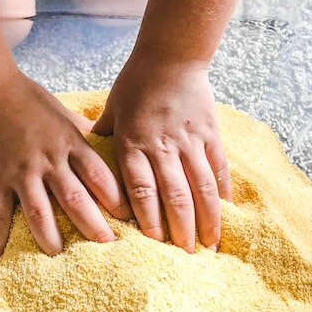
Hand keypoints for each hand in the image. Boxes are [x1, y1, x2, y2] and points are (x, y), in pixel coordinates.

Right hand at [0, 71, 131, 257]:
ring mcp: (22, 171)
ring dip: (50, 238)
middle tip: (107, 248)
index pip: (100, 176)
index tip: (128, 218)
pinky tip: (0, 253)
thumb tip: (106, 138)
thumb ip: (85, 131)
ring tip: (59, 257)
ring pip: (39, 211)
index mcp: (70, 144)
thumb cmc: (30, 99)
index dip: (117, 199)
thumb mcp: (65, 113)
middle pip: (76, 200)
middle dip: (93, 227)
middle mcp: (49, 161)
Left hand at [93, 58, 231, 252]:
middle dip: (181, 229)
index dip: (149, 219)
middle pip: (175, 195)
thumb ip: (103, 140)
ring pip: (201, 187)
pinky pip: (219, 167)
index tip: (153, 243)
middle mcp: (163, 145)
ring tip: (209, 245)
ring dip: (207, 219)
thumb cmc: (137, 83)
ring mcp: (190, 140)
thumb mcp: (112, 110)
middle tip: (184, 257)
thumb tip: (84, 165)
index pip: (142, 189)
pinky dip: (223, 192)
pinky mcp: (211, 133)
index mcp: (134, 143)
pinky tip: (227, 213)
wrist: (172, 55)